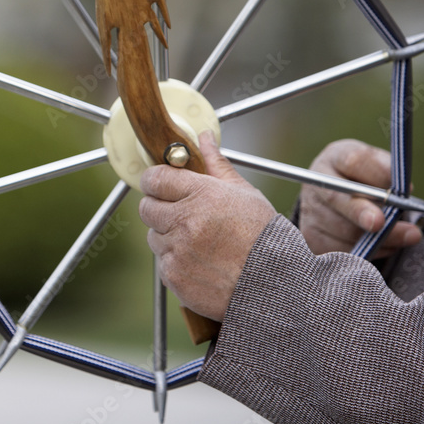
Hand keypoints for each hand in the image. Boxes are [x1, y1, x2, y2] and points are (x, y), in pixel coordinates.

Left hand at [139, 132, 276, 321]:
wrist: (276, 286)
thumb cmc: (263, 236)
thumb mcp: (244, 194)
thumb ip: (216, 164)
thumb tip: (203, 137)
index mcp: (202, 194)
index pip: (155, 178)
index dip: (155, 181)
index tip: (160, 185)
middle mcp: (185, 220)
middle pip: (147, 208)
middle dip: (160, 209)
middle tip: (182, 215)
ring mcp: (178, 250)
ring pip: (154, 237)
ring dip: (169, 238)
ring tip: (200, 243)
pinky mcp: (174, 276)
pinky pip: (163, 263)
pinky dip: (176, 263)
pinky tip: (201, 263)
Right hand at [298, 139, 421, 256]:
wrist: (340, 196)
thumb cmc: (366, 179)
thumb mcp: (378, 165)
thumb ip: (390, 172)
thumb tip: (403, 190)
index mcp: (334, 158)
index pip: (353, 162)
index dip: (376, 175)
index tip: (401, 189)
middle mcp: (316, 183)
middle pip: (336, 198)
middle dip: (360, 212)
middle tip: (380, 222)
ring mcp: (310, 210)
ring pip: (341, 229)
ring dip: (376, 237)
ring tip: (407, 236)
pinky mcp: (312, 237)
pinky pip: (340, 250)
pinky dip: (367, 250)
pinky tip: (383, 244)